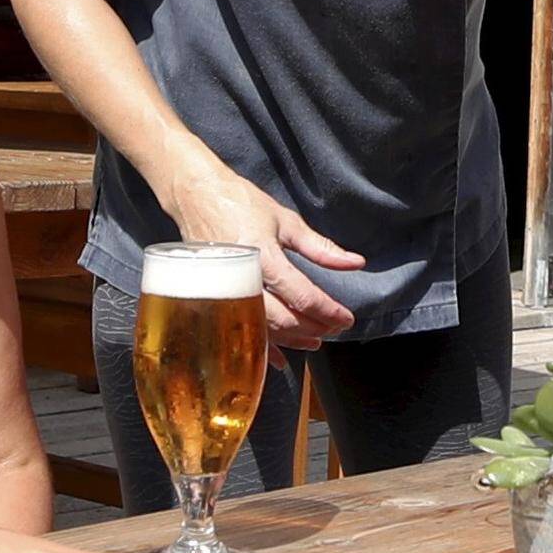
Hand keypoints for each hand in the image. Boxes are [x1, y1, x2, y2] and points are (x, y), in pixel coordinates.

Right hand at [171, 165, 365, 345]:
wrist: (196, 196)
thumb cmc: (241, 203)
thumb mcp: (285, 221)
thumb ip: (320, 247)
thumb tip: (355, 263)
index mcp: (262, 255)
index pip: (302, 295)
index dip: (328, 311)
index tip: (346, 318)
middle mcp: (242, 277)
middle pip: (282, 318)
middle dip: (313, 328)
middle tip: (334, 329)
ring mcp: (224, 290)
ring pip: (262, 329)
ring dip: (292, 340)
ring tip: (314, 340)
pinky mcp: (214, 297)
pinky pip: (239, 331)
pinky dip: (262, 347)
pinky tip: (280, 356)